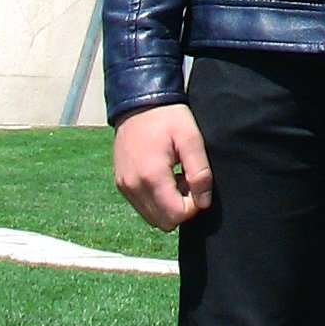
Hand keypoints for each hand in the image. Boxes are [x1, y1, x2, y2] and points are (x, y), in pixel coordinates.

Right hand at [114, 103, 214, 233]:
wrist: (139, 102)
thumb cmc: (167, 117)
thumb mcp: (191, 138)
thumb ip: (200, 172)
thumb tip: (203, 202)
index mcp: (151, 176)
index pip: (176, 215)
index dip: (193, 206)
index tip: (196, 184)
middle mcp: (133, 186)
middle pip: (164, 223)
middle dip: (180, 208)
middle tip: (187, 182)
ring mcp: (124, 186)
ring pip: (152, 218)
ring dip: (168, 205)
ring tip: (175, 178)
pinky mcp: (121, 184)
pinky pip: (142, 207)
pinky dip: (156, 200)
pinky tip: (163, 177)